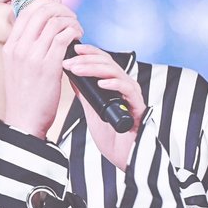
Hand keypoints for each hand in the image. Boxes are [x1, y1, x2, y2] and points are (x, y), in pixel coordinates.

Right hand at [3, 0, 82, 138]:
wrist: (24, 120)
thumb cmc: (24, 95)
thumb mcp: (16, 66)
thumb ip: (25, 47)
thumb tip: (43, 30)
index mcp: (10, 46)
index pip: (26, 12)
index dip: (45, 3)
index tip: (58, 5)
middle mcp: (19, 48)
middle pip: (41, 11)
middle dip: (61, 9)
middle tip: (70, 16)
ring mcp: (33, 56)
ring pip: (55, 22)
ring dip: (71, 21)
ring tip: (77, 28)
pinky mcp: (49, 66)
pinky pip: (64, 38)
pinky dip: (74, 33)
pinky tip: (78, 38)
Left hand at [62, 44, 145, 169]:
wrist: (123, 158)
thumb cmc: (111, 135)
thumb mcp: (91, 108)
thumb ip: (84, 91)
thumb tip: (71, 73)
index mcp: (115, 84)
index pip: (103, 60)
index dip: (89, 52)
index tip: (73, 48)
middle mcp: (125, 86)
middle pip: (107, 63)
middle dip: (86, 59)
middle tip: (69, 61)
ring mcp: (132, 96)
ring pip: (116, 72)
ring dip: (94, 68)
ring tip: (77, 69)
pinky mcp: (138, 107)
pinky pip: (128, 90)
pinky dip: (114, 84)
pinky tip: (101, 83)